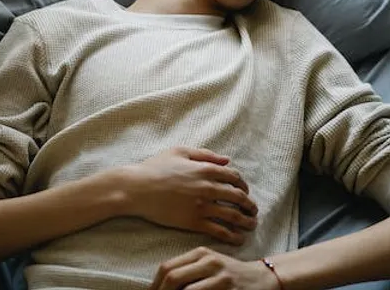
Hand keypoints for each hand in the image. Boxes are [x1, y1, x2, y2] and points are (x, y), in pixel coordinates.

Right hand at [124, 147, 257, 244]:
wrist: (136, 189)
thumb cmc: (155, 168)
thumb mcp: (179, 152)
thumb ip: (205, 154)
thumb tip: (226, 160)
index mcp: (205, 169)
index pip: (234, 177)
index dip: (243, 184)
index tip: (244, 191)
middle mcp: (207, 187)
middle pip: (239, 197)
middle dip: (250, 205)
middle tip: (253, 210)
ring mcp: (201, 206)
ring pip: (233, 216)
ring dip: (246, 222)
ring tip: (251, 226)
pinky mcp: (193, 222)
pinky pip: (219, 231)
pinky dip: (232, 236)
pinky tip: (238, 239)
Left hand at [149, 247, 279, 289]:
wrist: (264, 278)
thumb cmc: (230, 273)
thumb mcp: (209, 265)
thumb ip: (188, 271)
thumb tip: (161, 286)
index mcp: (200, 253)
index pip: (167, 267)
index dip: (154, 285)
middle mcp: (208, 262)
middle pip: (172, 278)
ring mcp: (220, 277)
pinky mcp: (229, 289)